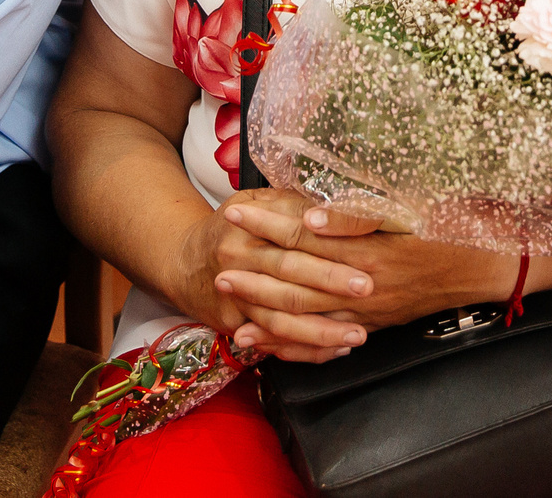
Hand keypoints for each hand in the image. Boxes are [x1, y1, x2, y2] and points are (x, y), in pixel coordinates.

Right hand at [164, 188, 373, 363]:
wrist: (182, 263)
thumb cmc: (231, 228)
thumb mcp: (254, 201)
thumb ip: (292, 202)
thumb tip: (337, 203)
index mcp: (248, 224)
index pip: (294, 230)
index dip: (328, 238)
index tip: (363, 247)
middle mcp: (238, 259)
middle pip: (289, 273)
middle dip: (330, 283)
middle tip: (368, 289)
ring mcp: (235, 296)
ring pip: (281, 318)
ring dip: (322, 330)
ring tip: (358, 335)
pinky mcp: (234, 323)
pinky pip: (273, 341)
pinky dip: (304, 350)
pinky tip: (334, 351)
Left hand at [232, 199, 514, 335]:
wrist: (489, 265)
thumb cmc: (452, 224)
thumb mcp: (409, 205)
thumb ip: (357, 212)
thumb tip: (311, 213)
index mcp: (369, 249)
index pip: (305, 235)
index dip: (267, 224)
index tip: (236, 212)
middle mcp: (364, 285)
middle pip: (297, 280)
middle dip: (255, 272)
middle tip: (217, 263)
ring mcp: (368, 311)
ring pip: (307, 317)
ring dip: (266, 311)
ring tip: (230, 308)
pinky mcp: (374, 325)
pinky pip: (326, 340)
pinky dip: (293, 343)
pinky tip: (267, 344)